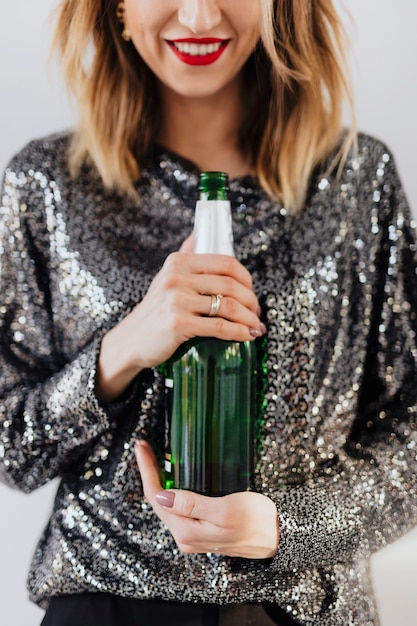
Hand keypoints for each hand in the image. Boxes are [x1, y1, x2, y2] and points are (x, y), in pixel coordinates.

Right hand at [96, 234, 264, 400]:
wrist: (132, 340)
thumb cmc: (155, 311)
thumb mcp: (166, 277)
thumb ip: (185, 254)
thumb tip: (199, 231)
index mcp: (178, 262)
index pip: (225, 262)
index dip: (246, 278)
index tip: (252, 291)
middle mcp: (177, 277)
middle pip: (230, 284)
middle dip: (251, 301)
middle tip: (257, 313)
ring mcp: (176, 300)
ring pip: (228, 306)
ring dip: (249, 318)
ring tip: (256, 327)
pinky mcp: (178, 323)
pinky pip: (219, 327)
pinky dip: (239, 332)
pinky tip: (247, 336)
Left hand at [135, 440, 278, 559]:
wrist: (278, 536)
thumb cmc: (256, 521)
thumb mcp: (224, 509)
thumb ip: (192, 504)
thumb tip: (163, 496)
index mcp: (186, 531)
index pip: (156, 497)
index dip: (147, 470)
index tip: (142, 447)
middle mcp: (185, 536)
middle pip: (158, 500)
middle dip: (149, 472)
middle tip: (144, 447)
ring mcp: (193, 534)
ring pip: (167, 504)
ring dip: (158, 479)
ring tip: (153, 457)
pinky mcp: (202, 530)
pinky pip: (178, 507)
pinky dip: (171, 488)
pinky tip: (172, 476)